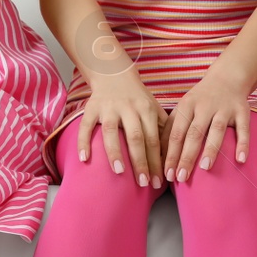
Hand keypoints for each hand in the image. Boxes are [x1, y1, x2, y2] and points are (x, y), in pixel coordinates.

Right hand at [77, 70, 165, 187]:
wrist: (114, 73)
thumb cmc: (137, 97)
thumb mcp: (153, 107)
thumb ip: (163, 128)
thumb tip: (172, 155)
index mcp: (146, 110)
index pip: (153, 139)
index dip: (156, 161)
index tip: (158, 182)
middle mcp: (128, 108)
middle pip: (135, 137)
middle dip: (140, 161)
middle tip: (143, 183)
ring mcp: (108, 108)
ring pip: (111, 131)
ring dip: (115, 152)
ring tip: (119, 172)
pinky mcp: (91, 108)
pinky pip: (85, 126)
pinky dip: (83, 142)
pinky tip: (84, 159)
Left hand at [163, 71, 251, 182]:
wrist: (227, 77)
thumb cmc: (200, 100)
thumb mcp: (183, 108)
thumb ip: (171, 128)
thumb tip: (158, 156)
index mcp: (187, 106)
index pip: (176, 133)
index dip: (171, 154)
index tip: (167, 174)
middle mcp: (205, 106)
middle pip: (194, 133)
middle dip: (187, 156)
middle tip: (181, 177)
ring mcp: (224, 108)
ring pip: (217, 130)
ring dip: (211, 149)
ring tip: (205, 168)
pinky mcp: (242, 111)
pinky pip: (243, 129)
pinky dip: (243, 144)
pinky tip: (240, 159)